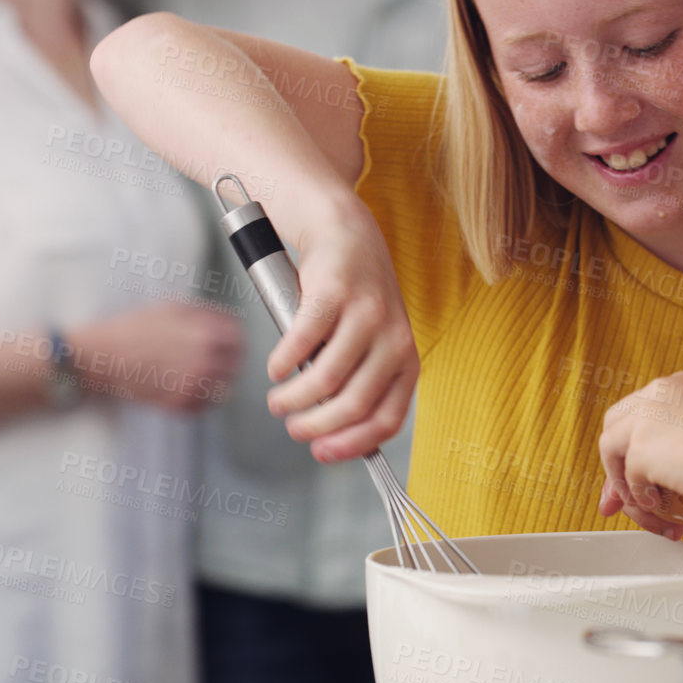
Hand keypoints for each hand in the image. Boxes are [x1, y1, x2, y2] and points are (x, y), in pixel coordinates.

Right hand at [69, 303, 244, 412]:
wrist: (101, 356)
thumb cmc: (133, 329)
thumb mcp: (174, 308)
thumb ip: (207, 315)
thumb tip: (230, 323)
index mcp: (207, 333)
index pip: (240, 341)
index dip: (233, 342)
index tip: (226, 346)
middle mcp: (205, 360)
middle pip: (235, 366)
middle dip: (225, 363)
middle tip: (208, 362)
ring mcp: (193, 385)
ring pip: (223, 390)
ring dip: (213, 384)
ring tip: (191, 375)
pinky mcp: (179, 405)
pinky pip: (203, 407)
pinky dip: (197, 401)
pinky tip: (181, 388)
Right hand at [261, 196, 418, 462]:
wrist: (342, 229)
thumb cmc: (352, 294)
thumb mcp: (371, 341)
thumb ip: (359, 380)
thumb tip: (334, 434)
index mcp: (406, 357)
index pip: (388, 418)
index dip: (353, 445)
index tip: (322, 453)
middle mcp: (393, 337)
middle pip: (354, 404)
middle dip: (315, 426)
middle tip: (293, 427)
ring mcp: (365, 313)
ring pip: (326, 378)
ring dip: (292, 399)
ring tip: (277, 400)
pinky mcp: (334, 292)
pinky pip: (303, 342)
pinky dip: (282, 363)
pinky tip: (276, 368)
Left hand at [598, 371, 682, 545]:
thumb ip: (682, 435)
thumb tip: (658, 461)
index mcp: (680, 385)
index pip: (641, 408)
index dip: (633, 439)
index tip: (635, 464)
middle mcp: (658, 392)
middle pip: (615, 421)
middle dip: (615, 456)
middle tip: (620, 488)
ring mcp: (645, 418)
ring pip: (610, 447)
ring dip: (621, 477)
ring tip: (641, 498)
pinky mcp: (640, 447)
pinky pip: (628, 477)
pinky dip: (639, 494)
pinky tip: (659, 503)